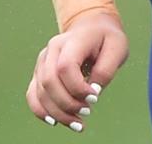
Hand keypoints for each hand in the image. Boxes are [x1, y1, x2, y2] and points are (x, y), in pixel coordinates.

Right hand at [26, 11, 128, 131]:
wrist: (92, 28)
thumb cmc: (107, 39)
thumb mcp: (118, 49)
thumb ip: (106, 70)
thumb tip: (92, 93)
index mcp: (73, 39)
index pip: (66, 67)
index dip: (77, 87)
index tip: (94, 98)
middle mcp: (53, 49)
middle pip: (50, 81)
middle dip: (67, 103)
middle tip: (87, 112)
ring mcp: (43, 61)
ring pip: (40, 91)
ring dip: (57, 112)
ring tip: (77, 124)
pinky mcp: (39, 72)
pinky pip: (33, 95)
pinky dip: (42, 111)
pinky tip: (56, 121)